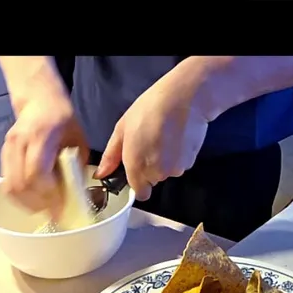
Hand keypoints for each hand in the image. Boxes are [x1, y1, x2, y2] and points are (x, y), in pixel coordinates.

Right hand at [0, 92, 89, 214]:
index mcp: (40, 135)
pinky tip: (33, 199)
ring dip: (26, 203)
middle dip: (37, 203)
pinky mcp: (3, 155)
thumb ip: (75, 166)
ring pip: (9, 186)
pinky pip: (7, 182)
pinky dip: (19, 196)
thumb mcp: (78, 139)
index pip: (36, 171)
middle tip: (53, 212)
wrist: (38, 100)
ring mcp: (8, 148)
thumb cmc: (62, 118)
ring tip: (43, 208)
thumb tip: (74, 195)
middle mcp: (19, 141)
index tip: (60, 207)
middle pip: (20, 182)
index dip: (47, 193)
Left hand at [95, 68, 208, 201]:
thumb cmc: (148, 110)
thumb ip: (111, 156)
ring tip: (163, 137)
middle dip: (150, 167)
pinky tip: (175, 137)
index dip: (138, 182)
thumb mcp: (121, 129)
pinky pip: (181, 164)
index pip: (140, 193)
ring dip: (165, 161)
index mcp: (136, 167)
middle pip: (153, 180)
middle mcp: (156, 173)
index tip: (137, 167)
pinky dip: (178, 155)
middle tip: (149, 143)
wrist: (182, 99)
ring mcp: (176, 169)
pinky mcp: (191, 161)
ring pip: (168, 172)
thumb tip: (101, 174)